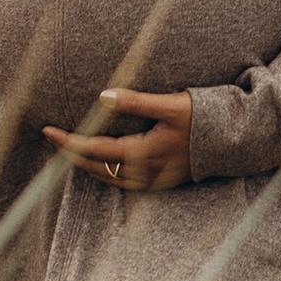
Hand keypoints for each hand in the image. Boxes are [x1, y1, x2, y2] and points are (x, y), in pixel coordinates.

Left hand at [43, 88, 194, 190]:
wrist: (232, 140)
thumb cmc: (202, 118)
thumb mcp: (170, 105)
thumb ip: (136, 102)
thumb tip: (103, 97)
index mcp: (144, 152)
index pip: (95, 150)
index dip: (69, 142)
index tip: (49, 131)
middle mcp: (144, 171)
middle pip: (96, 168)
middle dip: (70, 154)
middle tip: (52, 138)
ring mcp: (152, 180)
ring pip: (108, 178)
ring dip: (85, 166)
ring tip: (68, 151)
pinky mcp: (159, 182)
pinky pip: (122, 183)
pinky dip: (105, 173)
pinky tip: (99, 164)